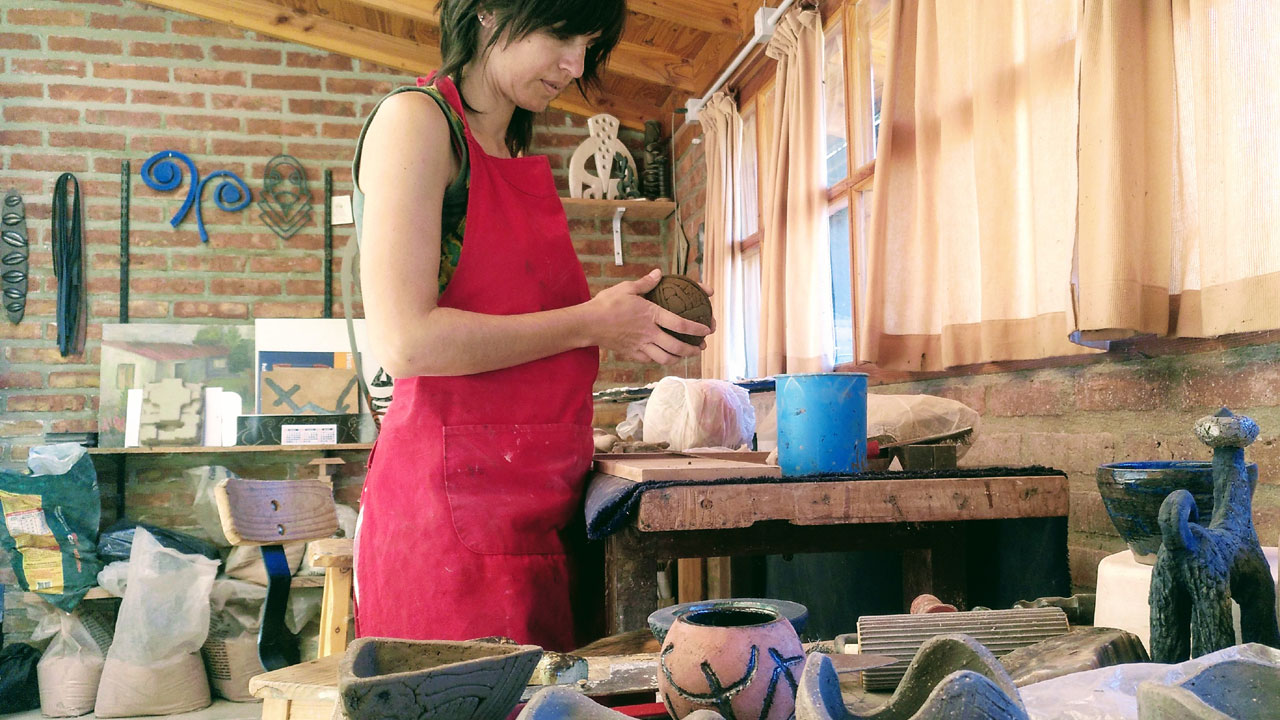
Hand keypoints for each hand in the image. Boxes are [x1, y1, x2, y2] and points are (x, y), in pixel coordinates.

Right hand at [583, 269, 711, 364]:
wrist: (588, 324)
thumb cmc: (607, 304)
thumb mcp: (627, 288)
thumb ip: (646, 283)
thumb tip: (659, 273)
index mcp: (651, 315)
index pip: (680, 324)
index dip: (697, 329)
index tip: (707, 330)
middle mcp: (649, 333)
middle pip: (677, 347)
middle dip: (693, 349)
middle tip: (701, 348)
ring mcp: (641, 346)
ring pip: (665, 358)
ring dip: (679, 358)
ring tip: (685, 355)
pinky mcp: (632, 354)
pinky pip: (651, 360)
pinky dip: (660, 360)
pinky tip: (664, 356)